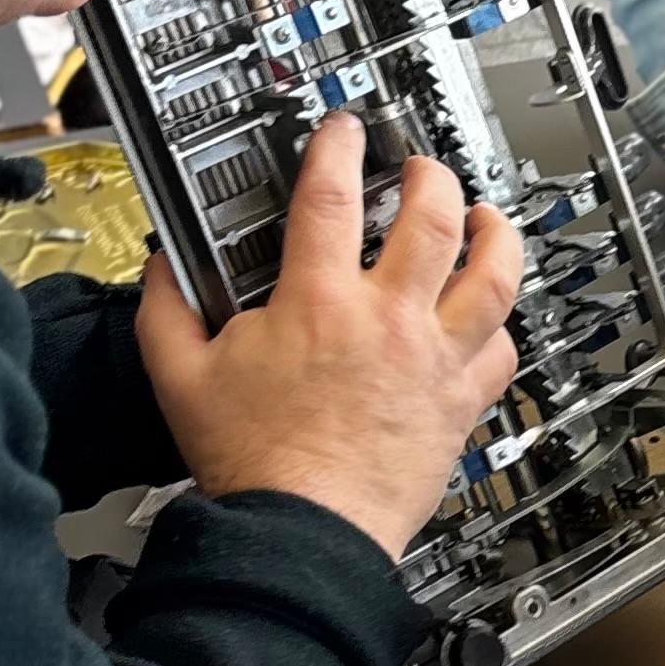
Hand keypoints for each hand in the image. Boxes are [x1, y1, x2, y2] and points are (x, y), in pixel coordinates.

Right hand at [137, 112, 523, 560]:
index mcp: (318, 304)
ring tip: (488, 216)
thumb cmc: (252, 465)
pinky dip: (501, 326)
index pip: (330, 196)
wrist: (303, 534)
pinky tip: (492, 315)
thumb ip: (167, 308)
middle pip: (433, 218)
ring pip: (493, 276)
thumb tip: (162, 265)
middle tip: (422, 168)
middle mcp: (387, 321)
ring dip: (495, 234)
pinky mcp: (460, 403)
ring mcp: (433, 360)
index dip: (336, 149)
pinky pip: (502, 351)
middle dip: (431, 176)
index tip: (343, 131)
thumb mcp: (180, 375)